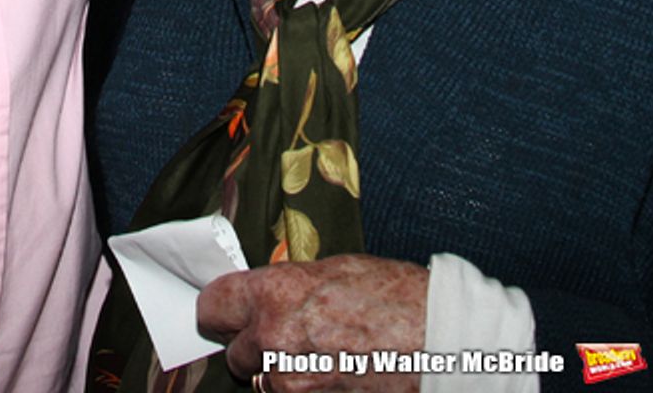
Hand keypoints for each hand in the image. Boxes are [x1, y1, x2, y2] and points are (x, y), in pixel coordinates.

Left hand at [197, 254, 427, 391]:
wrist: (441, 343)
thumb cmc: (394, 297)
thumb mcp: (331, 271)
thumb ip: (286, 287)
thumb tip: (262, 300)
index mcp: (274, 294)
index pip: (211, 306)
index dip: (221, 309)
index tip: (228, 311)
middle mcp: (274, 341)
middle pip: (236, 353)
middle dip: (255, 346)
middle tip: (288, 336)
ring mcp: (292, 385)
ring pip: (263, 383)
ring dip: (280, 374)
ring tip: (320, 357)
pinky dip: (305, 391)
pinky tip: (334, 375)